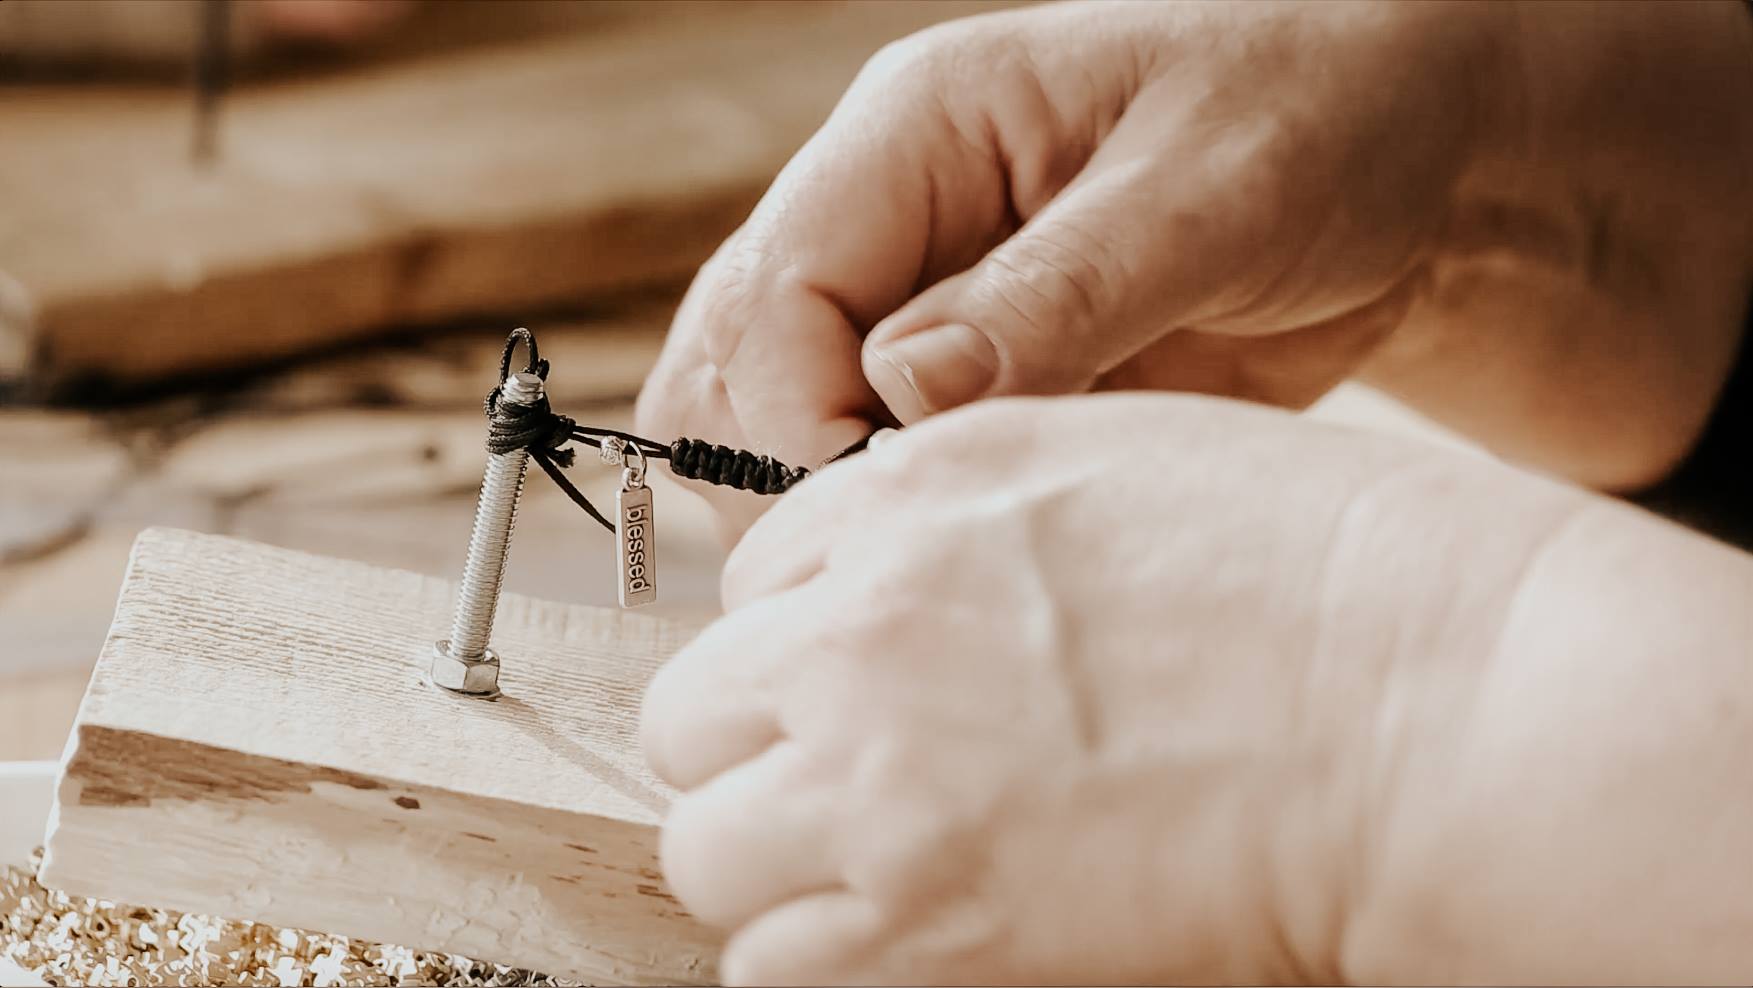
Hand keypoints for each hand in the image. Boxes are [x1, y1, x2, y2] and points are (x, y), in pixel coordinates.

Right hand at [638, 0, 1752, 537]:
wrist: (1420, 170)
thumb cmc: (1324, 116)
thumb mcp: (1204, 192)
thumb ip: (1052, 293)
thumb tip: (899, 394)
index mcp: (920, 128)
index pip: (779, 283)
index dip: (791, 412)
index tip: (870, 511)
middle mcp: (896, 216)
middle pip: (744, 361)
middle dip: (779, 473)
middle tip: (886, 566)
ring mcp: (929, 305)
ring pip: (793, 425)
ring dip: (832, 511)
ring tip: (930, 576)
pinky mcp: (981, 384)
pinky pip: (898, 469)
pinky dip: (913, 528)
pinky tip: (980, 568)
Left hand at [640, 394, 1588, 983]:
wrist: (1436, 709)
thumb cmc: (1332, 574)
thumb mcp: (1124, 459)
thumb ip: (970, 510)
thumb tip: (893, 578)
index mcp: (909, 499)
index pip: (755, 583)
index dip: (809, 642)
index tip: (867, 687)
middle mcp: (860, 629)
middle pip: (694, 716)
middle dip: (761, 751)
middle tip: (857, 789)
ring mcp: (877, 779)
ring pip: (710, 851)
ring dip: (780, 867)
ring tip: (886, 877)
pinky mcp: (923, 926)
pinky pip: (774, 970)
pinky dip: (820, 961)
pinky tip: (908, 943)